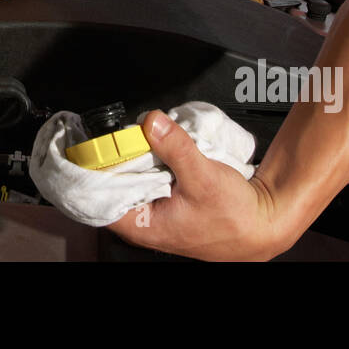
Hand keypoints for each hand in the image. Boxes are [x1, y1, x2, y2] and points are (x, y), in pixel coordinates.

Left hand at [106, 110, 287, 260]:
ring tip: (142, 136)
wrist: (261, 223)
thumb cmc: (235, 218)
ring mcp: (154, 210)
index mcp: (141, 225)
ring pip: (130, 176)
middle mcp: (143, 221)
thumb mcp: (204, 177)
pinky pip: (148, 174)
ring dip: (135, 155)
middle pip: (111, 182)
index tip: (87, 143)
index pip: (96, 197)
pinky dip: (151, 158)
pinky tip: (158, 146)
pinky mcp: (166, 199)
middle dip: (114, 155)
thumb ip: (176, 148)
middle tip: (120, 132)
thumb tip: (151, 122)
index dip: (89, 169)